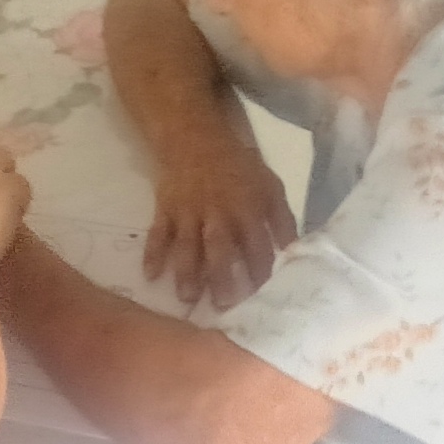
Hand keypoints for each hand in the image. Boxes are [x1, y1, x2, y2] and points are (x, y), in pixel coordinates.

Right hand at [144, 139, 294, 310]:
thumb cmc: (238, 166)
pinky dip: (153, 253)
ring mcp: (188, 212)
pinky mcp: (165, 209)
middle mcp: (217, 214)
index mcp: (246, 209)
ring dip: (187, 271)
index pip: (256, 246)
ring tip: (187, 297)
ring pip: (187, 245)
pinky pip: (157, 233)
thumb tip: (293, 250)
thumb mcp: (270, 185)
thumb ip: (282, 219)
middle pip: (219, 249)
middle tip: (223, 305)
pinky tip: (150, 275)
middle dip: (221, 277)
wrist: (195, 138)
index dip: (260, 271)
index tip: (262, 296)